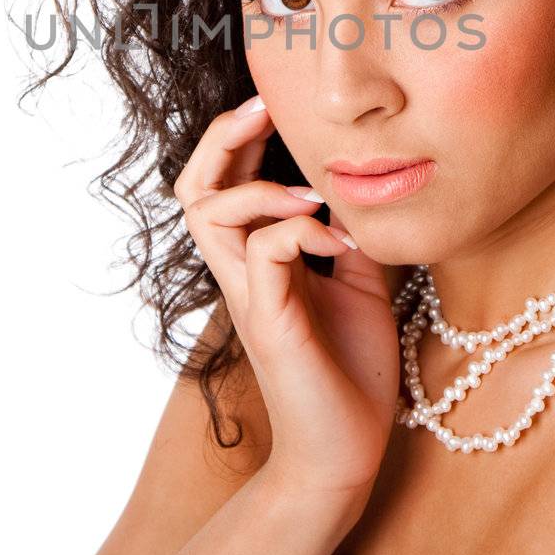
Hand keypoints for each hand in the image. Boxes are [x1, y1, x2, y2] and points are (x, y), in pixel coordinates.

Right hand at [173, 94, 399, 499]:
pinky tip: (340, 241)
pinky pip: (263, 252)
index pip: (221, 182)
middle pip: (192, 186)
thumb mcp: (359, 282)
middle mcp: (240, 272)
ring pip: (207, 211)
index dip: (235, 137)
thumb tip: (362, 186)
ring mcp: (248, 295)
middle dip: (221, 136)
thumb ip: (348, 233)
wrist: (347, 451)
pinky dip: (301, 231)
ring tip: (311, 192)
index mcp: (256, 259)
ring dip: (258, 186)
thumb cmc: (350, 370)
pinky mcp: (269, 321)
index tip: (272, 102)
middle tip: (262, 107)